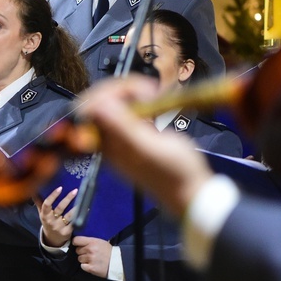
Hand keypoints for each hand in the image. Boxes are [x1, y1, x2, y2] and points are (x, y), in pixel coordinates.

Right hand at [34, 186, 76, 247]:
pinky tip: (86, 210)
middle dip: (68, 199)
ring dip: (75, 208)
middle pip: (60, 208)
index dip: (53, 196)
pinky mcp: (67, 232)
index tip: (60, 188)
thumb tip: (34, 190)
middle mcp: (51, 220)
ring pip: (68, 216)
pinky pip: (74, 223)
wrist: (52, 239)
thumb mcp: (42, 213)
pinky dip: (80, 216)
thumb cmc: (48, 222)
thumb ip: (39, 202)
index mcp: (44, 214)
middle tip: (75, 191)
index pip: (47, 204)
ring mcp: (59, 227)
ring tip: (82, 200)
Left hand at [73, 236, 111, 277]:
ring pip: (79, 259)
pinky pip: (82, 266)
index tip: (77, 244)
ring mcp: (90, 259)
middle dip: (82, 252)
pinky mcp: (91, 268)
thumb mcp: (100, 242)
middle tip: (89, 253)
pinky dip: (86, 266)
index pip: (77, 240)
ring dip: (84, 260)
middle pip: (77, 250)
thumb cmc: (109, 252)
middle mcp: (90, 250)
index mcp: (92, 242)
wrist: (117, 262)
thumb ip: (90, 241)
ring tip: (92, 259)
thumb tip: (81, 241)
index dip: (76, 242)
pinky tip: (92, 264)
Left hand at [76, 76, 213, 217]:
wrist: (191, 190)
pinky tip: (153, 100)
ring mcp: (119, 134)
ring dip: (129, 90)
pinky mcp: (133, 130)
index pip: (88, 110)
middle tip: (148, 91)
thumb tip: (97, 107)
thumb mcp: (149, 150)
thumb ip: (122, 129)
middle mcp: (107, 139)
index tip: (131, 90)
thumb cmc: (174, 174)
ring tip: (153, 94)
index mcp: (105, 145)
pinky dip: (136, 96)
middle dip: (120, 89)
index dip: (105, 93)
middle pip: (98, 101)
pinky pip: (125, 106)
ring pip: (112, 100)